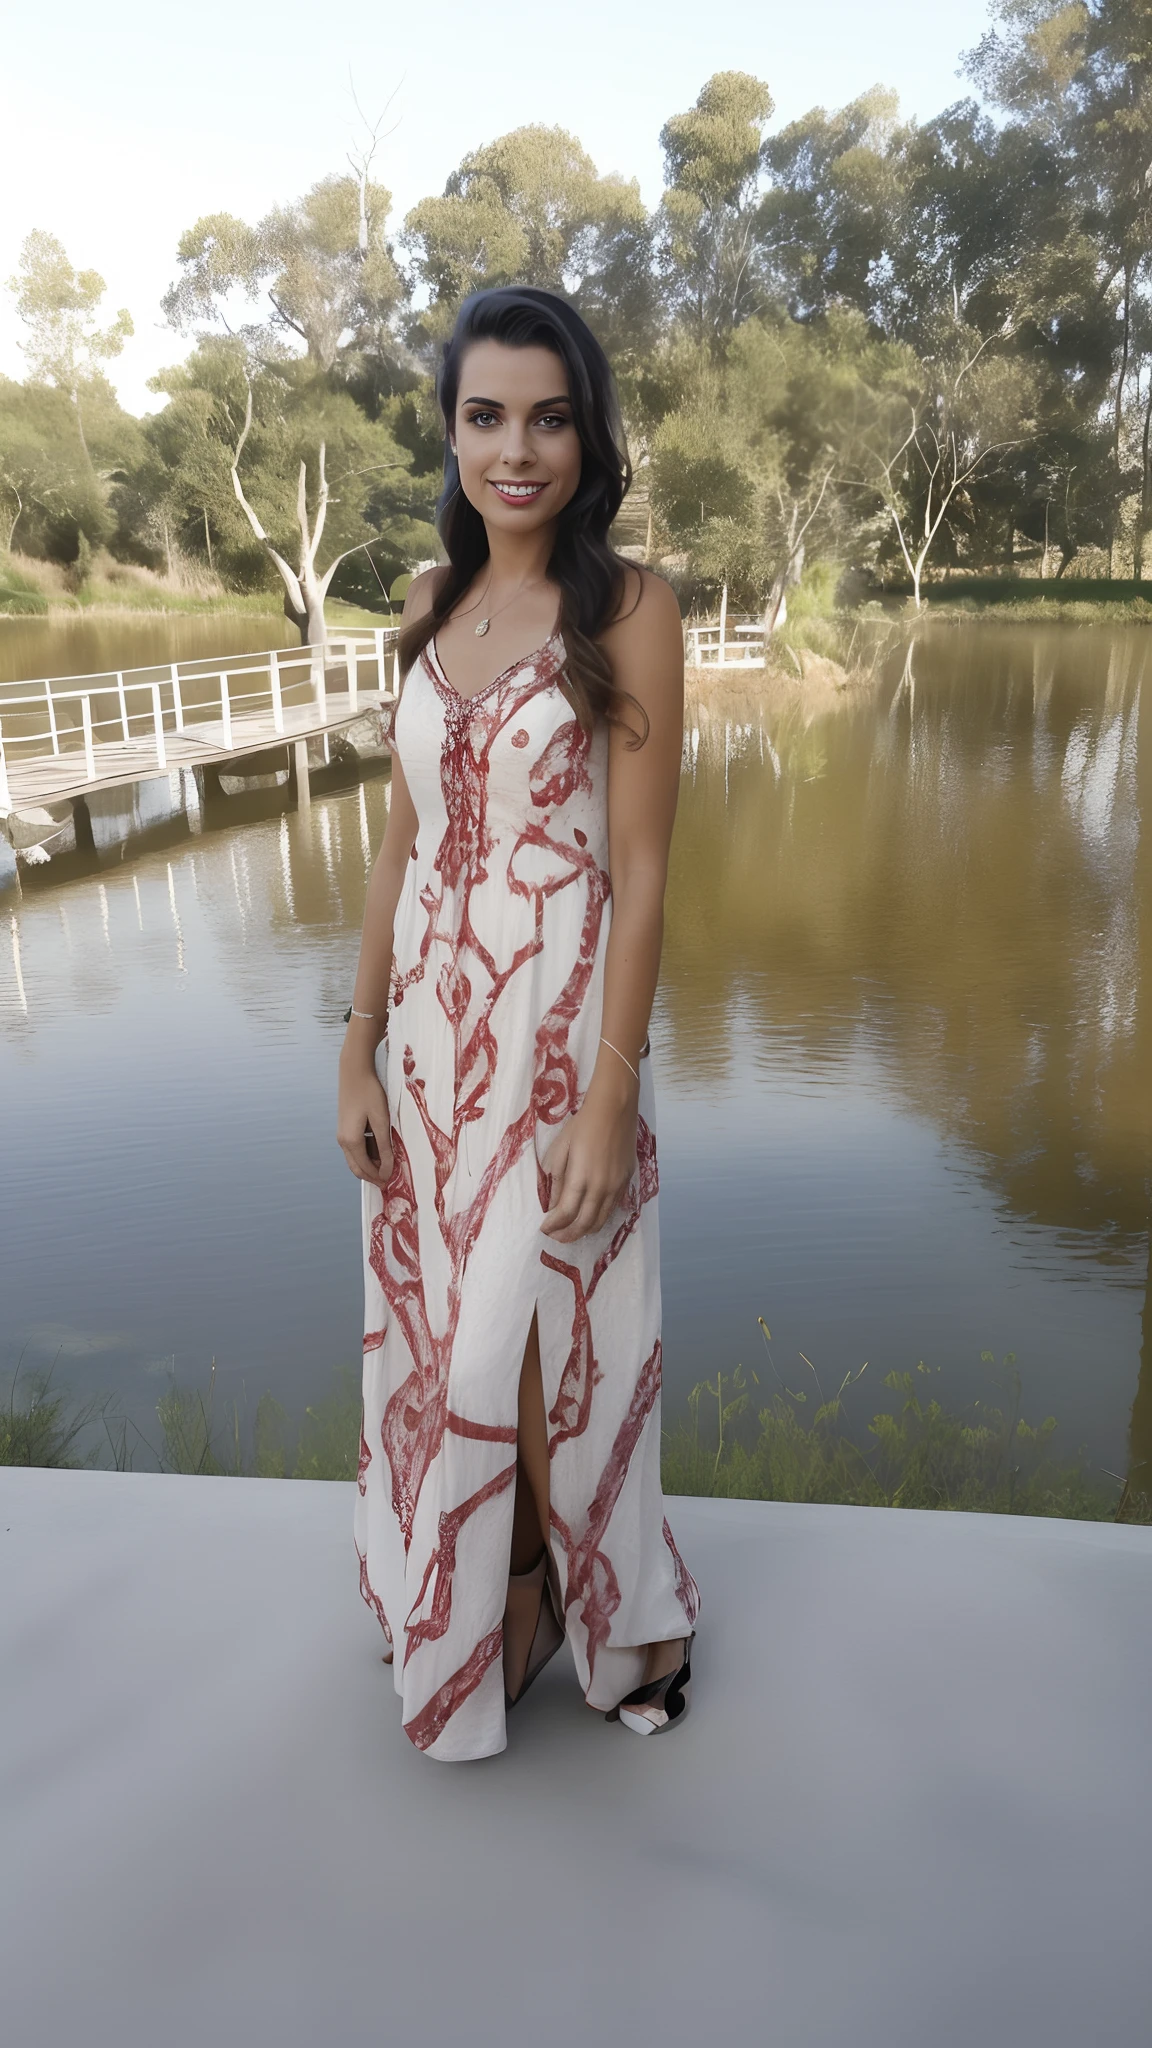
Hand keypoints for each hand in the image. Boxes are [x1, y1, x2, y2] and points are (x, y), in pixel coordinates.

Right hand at [337, 1052, 393, 1188]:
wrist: (355, 1072)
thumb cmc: (369, 1093)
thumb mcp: (381, 1121)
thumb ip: (384, 1147)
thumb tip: (387, 1168)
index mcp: (351, 1141)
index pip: (365, 1168)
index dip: (378, 1177)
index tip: (391, 1182)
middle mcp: (343, 1141)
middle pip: (356, 1168)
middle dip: (372, 1176)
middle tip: (388, 1180)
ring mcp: (342, 1134)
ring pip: (355, 1159)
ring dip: (370, 1164)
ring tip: (388, 1164)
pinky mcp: (345, 1127)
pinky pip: (355, 1148)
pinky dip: (367, 1154)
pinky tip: (380, 1149)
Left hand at [540, 1089, 636, 1242]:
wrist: (614, 1108)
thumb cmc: (583, 1124)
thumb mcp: (561, 1148)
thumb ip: (556, 1179)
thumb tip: (552, 1204)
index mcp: (581, 1177)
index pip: (565, 1213)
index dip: (553, 1226)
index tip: (544, 1228)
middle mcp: (601, 1187)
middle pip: (584, 1223)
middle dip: (567, 1234)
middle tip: (555, 1237)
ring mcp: (616, 1186)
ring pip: (601, 1220)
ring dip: (584, 1231)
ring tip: (571, 1232)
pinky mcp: (627, 1181)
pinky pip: (612, 1208)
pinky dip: (599, 1218)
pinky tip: (590, 1217)